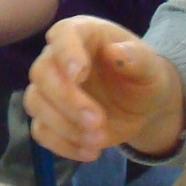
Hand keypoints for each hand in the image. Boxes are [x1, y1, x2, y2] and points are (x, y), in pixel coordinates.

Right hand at [23, 16, 184, 162]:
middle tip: (97, 122)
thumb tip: (116, 51)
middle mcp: (59, 57)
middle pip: (42, 73)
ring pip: (35, 102)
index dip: (66, 53)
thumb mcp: (151, 67)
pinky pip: (41, 130)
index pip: (63, 34)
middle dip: (67, 100)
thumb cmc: (144, 76)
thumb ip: (137, 58)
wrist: (143, 106)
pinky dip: (62, 144)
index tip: (79, 74)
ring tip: (98, 140)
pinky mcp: (50, 117)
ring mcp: (50, 88)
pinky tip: (90, 152)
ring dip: (64, 125)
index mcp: (83, 34)